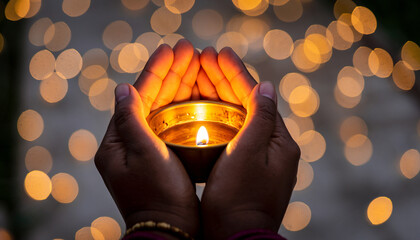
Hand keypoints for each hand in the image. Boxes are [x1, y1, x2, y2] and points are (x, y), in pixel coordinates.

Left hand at [95, 40, 199, 236]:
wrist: (171, 228)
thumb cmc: (156, 194)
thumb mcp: (142, 154)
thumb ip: (130, 120)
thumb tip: (122, 89)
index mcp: (117, 142)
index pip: (136, 96)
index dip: (155, 72)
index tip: (170, 50)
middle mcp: (130, 143)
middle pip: (151, 100)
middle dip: (170, 74)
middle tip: (189, 50)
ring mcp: (148, 149)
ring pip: (164, 109)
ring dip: (179, 86)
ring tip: (196, 63)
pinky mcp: (163, 157)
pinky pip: (172, 124)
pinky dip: (184, 107)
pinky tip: (196, 92)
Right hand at [199, 47, 300, 238]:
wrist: (234, 237)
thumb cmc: (239, 197)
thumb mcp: (249, 152)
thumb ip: (261, 117)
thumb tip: (267, 86)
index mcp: (279, 142)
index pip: (257, 97)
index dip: (236, 73)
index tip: (219, 53)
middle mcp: (274, 149)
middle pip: (249, 106)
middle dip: (227, 81)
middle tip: (207, 58)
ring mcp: (261, 160)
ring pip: (240, 119)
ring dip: (222, 97)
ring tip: (203, 77)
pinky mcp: (247, 170)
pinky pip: (235, 135)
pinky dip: (221, 119)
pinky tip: (208, 110)